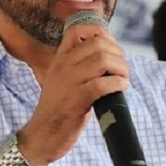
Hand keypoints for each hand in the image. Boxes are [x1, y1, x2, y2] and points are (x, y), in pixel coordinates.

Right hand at [18, 22, 128, 165]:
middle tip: (122, 68)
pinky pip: (102, 84)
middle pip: (97, 44)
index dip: (100, 32)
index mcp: (60, 59)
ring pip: (102, 60)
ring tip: (124, 78)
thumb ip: (78, 66)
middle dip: (118, 53)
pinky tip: (121, 88)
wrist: (41, 136)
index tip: (111, 45)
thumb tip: (108, 56)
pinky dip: (117, 83)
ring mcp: (69, 83)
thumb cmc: (57, 110)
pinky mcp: (77, 101)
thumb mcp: (61, 80)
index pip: (77, 29)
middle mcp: (63, 66)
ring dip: (121, 68)